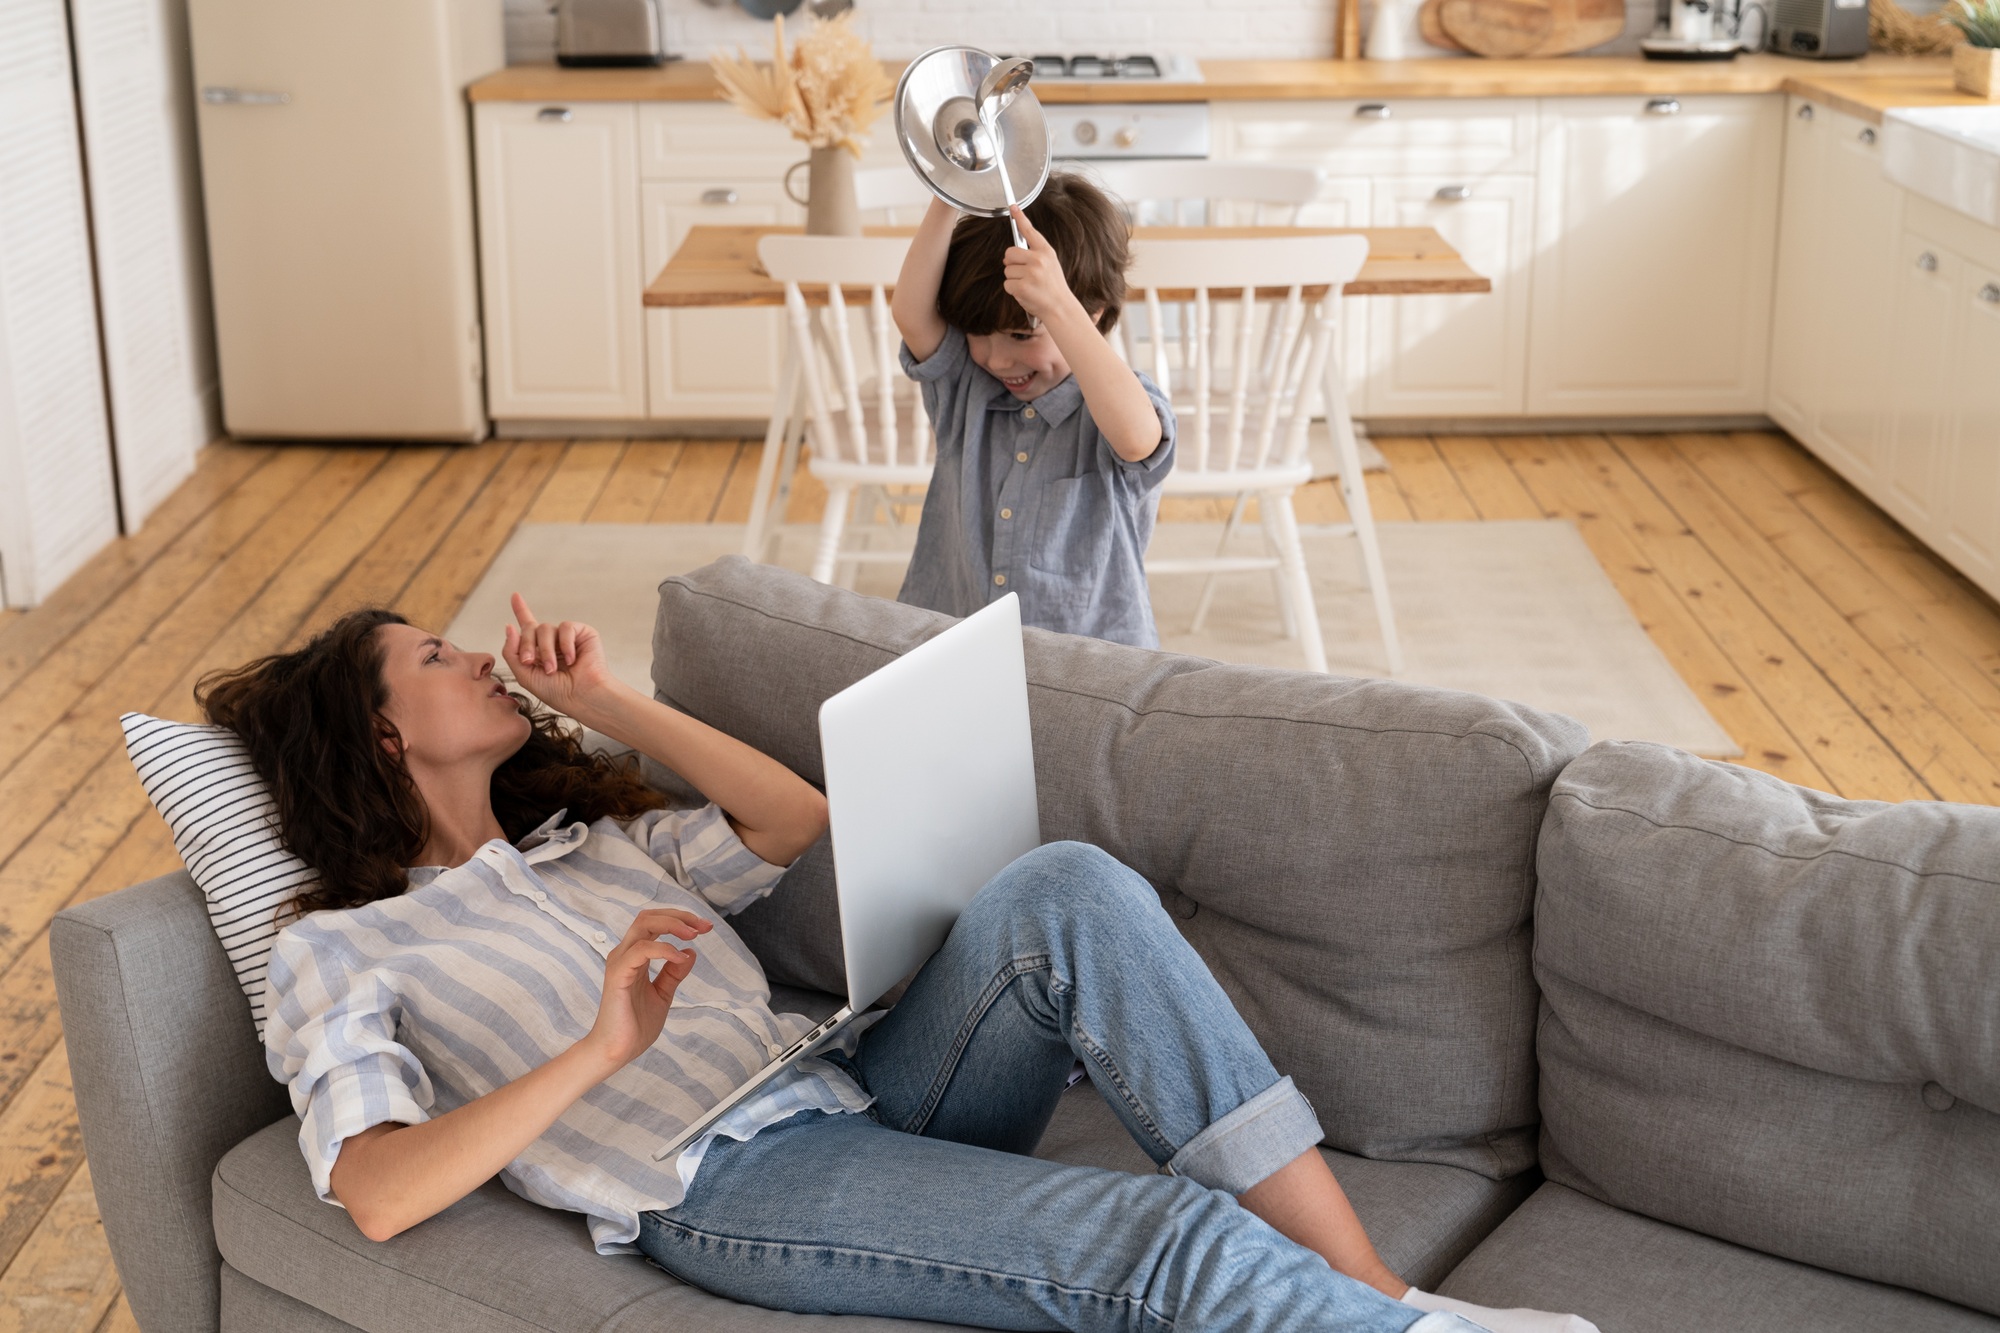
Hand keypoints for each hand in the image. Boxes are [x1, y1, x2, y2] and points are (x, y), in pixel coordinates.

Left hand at [501, 592, 615, 719]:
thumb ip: (512, 652)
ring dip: (546, 650)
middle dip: (526, 645)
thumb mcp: (524, 675)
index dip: (521, 610)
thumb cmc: (556, 692)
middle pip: (530, 628)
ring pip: (546, 628)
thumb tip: (510, 626)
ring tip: (552, 668)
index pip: (528, 627)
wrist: (581, 697)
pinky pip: (566, 627)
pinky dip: (565, 644)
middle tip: (530, 662)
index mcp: (538, 651)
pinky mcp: (583, 633)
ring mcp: (567, 637)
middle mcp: (552, 642)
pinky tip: (572, 659)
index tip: (515, 595)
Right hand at [580, 908, 712, 1069]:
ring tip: (694, 934)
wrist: (616, 1051)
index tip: (705, 927)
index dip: (680, 920)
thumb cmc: (634, 1025)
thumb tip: (689, 952)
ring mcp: (619, 962)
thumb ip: (673, 974)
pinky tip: (679, 957)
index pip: (655, 923)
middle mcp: (625, 954)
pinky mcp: (618, 975)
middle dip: (680, 916)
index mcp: (635, 957)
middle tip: (705, 926)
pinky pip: (640, 950)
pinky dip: (663, 949)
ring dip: (672, 925)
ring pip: (643, 925)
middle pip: (649, 917)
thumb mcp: (663, 995)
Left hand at [1001, 207, 1085, 326]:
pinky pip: (1006, 284)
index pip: (1030, 231)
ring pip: (1006, 271)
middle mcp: (1038, 260)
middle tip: (1024, 274)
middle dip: (1011, 264)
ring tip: (1028, 286)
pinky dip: (1012, 290)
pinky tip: (1025, 293)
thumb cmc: (1053, 287)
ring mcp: (1030, 273)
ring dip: (1013, 279)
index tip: (1013, 207)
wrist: (1060, 308)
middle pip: (1009, 253)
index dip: (1020, 218)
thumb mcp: (1050, 265)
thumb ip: (1033, 256)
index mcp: (1046, 252)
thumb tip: (1008, 256)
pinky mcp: (1022, 286)